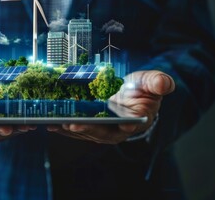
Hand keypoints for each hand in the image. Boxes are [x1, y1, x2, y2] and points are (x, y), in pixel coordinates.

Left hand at [46, 70, 174, 143]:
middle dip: (87, 128)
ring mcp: (100, 129)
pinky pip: (74, 128)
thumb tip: (165, 83)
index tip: (116, 123)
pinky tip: (50, 123)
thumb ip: (158, 82)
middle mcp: (116, 130)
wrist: (130, 94)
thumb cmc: (142, 89)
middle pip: (101, 132)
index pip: (128, 125)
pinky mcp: (88, 126)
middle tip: (73, 123)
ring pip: (85, 132)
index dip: (120, 125)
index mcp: (135, 121)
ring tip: (56, 123)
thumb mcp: (152, 82)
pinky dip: (62, 127)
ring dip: (70, 129)